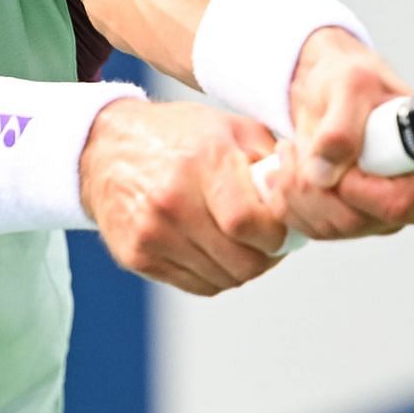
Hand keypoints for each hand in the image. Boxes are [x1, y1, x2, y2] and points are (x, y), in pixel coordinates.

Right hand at [80, 98, 289, 295]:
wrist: (105, 148)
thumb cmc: (178, 135)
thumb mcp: (229, 127)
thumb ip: (271, 159)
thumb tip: (308, 193)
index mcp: (203, 162)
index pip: (250, 224)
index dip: (276, 235)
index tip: (280, 228)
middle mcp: (173, 200)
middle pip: (241, 261)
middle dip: (265, 256)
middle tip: (268, 242)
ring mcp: (151, 232)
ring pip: (223, 279)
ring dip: (242, 267)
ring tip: (240, 243)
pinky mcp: (135, 255)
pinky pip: (196, 285)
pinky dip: (214, 274)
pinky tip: (213, 249)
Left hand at [268, 28, 413, 240]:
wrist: (332, 90)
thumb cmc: (352, 80)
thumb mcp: (349, 85)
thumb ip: (340, 128)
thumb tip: (324, 172)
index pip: (399, 202)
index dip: (354, 188)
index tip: (328, 157)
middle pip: (358, 220)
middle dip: (313, 186)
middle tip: (294, 147)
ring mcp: (387, 213)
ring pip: (331, 228)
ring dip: (295, 190)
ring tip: (290, 150)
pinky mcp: (358, 221)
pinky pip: (315, 230)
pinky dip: (290, 202)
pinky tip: (289, 170)